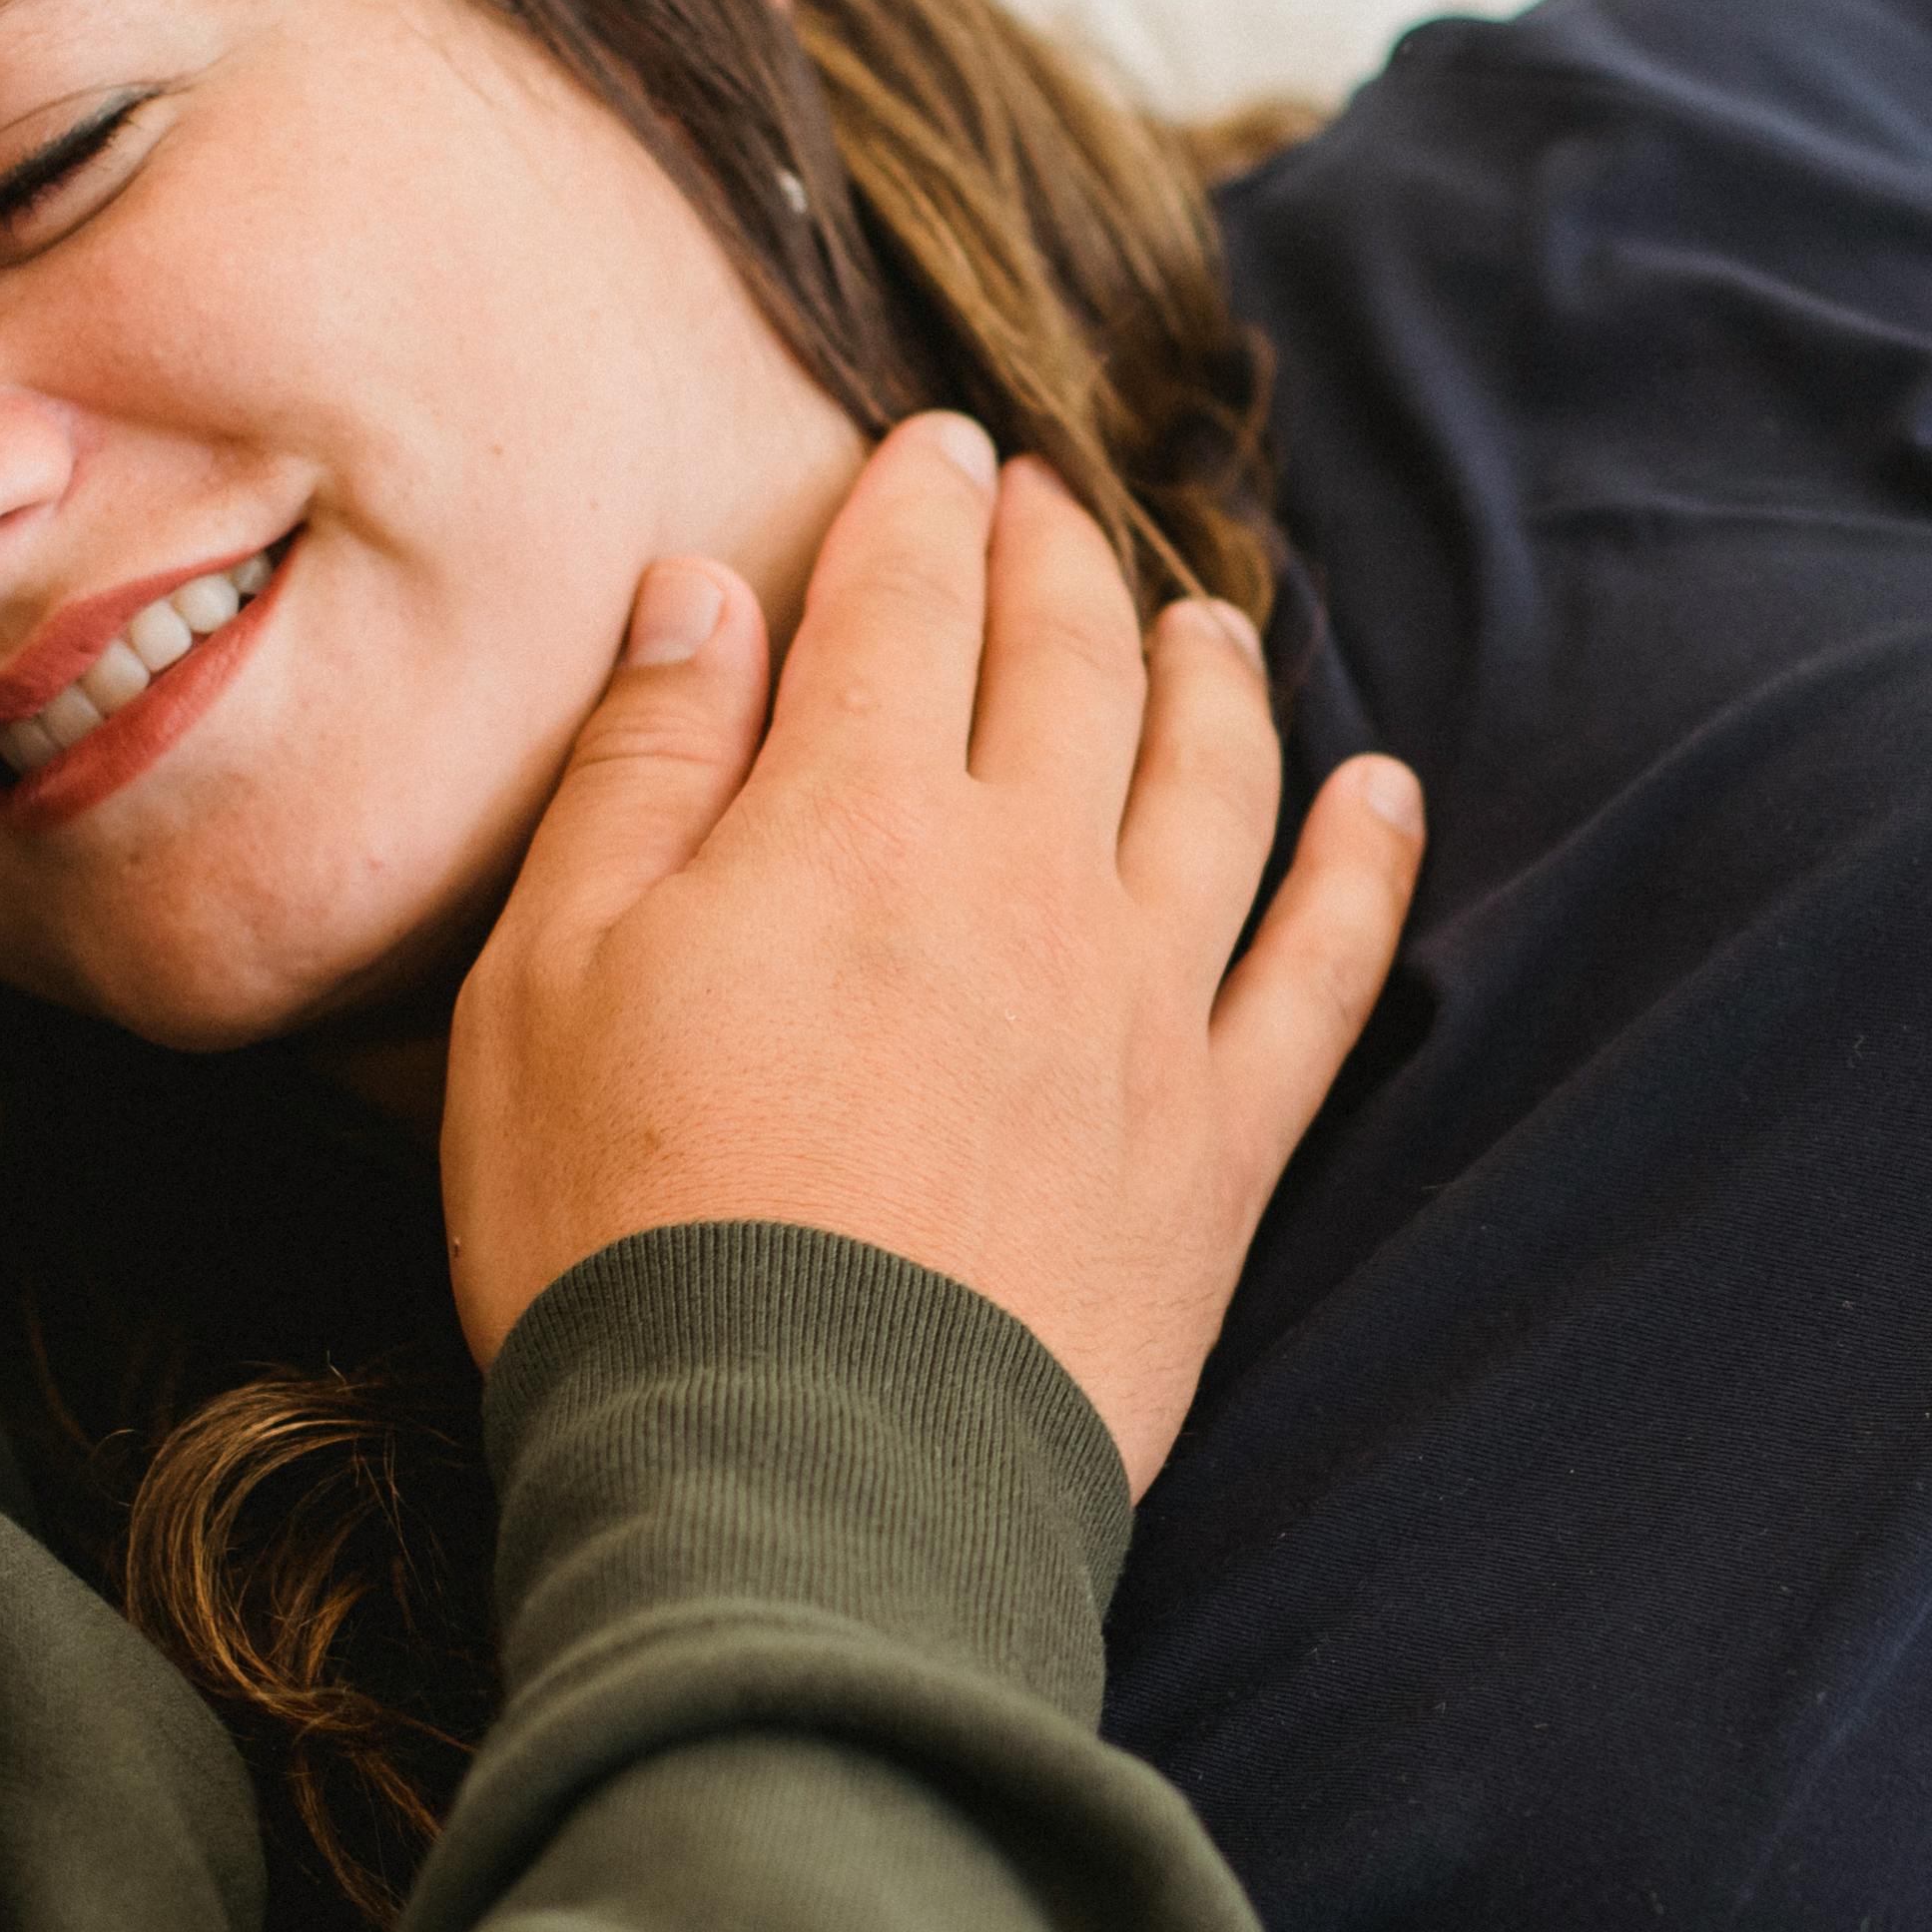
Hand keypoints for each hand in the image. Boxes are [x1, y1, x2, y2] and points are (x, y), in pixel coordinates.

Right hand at [438, 413, 1424, 1487]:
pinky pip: (1329, 967)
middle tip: (1046, 497)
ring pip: (1214, 777)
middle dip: (1054, 554)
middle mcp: (1027, 875)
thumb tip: (704, 591)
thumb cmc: (619, 1234)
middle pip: (1066, 661)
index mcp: (848, 815)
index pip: (902, 597)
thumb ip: (640, 766)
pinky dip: (1364, 864)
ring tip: (1198, 618)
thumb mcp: (549, 978)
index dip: (919, 504)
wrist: (793, 1482)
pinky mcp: (1222, 1139)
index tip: (934, 450)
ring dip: (1208, 674)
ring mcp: (1146, 1005)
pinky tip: (1381, 797)